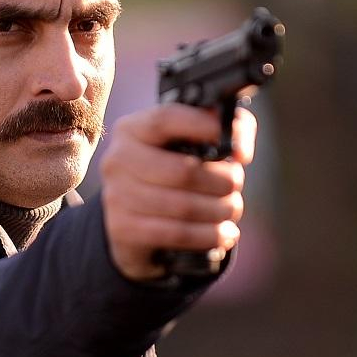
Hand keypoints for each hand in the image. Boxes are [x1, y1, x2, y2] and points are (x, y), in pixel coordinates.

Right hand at [99, 101, 256, 281]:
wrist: (134, 222)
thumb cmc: (170, 173)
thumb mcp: (188, 143)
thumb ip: (221, 128)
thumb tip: (239, 149)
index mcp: (132, 130)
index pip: (165, 119)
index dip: (203, 127)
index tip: (234, 144)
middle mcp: (118, 160)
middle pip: (184, 172)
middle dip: (223, 181)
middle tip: (235, 186)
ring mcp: (117, 196)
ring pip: (184, 207)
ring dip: (220, 211)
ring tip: (231, 210)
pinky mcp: (123, 230)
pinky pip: (178, 234)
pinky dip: (210, 236)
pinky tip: (224, 233)